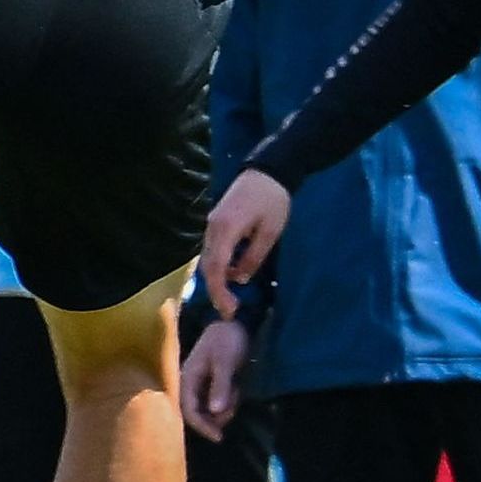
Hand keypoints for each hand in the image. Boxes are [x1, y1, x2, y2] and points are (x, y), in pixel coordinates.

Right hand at [178, 317, 250, 438]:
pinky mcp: (212, 381)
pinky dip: (227, 401)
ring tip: (237, 393)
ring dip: (223, 408)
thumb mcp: (225, 363)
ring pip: (208, 407)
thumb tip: (215, 413)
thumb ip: (220, 387)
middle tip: (234, 412)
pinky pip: (216, 400)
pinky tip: (237, 388)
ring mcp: (202, 382)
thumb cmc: (227, 340)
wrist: (237, 322)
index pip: (189, 409)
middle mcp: (191, 382)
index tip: (219, 437)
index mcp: (188, 377)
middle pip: (197, 412)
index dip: (202, 426)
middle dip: (215, 417)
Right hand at [197, 167, 294, 318]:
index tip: (229, 309)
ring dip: (218, 279)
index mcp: (225, 230)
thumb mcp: (271, 232)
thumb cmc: (272, 200)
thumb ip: (254, 256)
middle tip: (230, 310)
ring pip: (208, 259)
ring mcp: (211, 225)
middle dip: (216, 290)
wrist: (266, 171)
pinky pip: (213, 250)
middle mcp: (212, 228)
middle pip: (207, 266)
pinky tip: (233, 275)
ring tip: (232, 297)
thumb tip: (241, 278)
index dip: (219, 291)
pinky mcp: (216, 223)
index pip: (216, 267)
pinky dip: (220, 266)